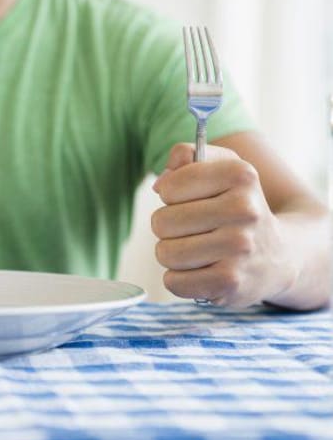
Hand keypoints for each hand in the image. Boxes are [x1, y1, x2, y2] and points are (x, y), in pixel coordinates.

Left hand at [150, 143, 295, 306]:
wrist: (279, 257)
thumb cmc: (236, 206)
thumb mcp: (221, 167)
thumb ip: (185, 156)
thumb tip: (160, 185)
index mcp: (239, 176)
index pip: (169, 187)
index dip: (170, 194)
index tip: (191, 199)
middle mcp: (244, 210)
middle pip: (161, 222)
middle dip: (168, 227)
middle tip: (194, 229)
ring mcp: (239, 249)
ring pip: (164, 253)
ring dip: (172, 254)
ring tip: (198, 250)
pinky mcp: (231, 282)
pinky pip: (173, 282)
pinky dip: (180, 279)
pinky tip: (202, 272)